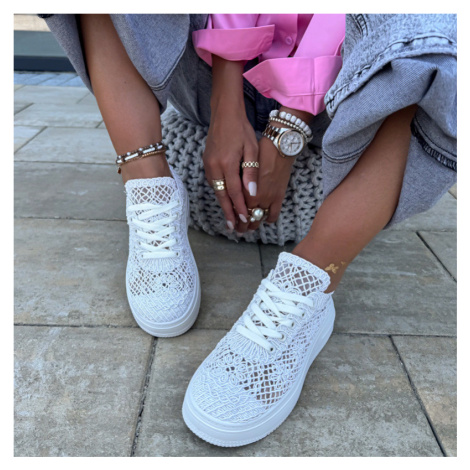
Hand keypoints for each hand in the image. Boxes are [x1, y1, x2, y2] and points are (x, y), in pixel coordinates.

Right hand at [202, 55, 258, 231]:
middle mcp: (214, 166)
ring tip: (230, 219)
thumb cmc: (241, 129)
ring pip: (216, 191)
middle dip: (229, 213)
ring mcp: (208, 165)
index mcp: (227, 163)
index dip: (239, 208)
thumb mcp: (251, 149)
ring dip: (223, 205)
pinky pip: (213, 183)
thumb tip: (253, 194)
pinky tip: (225, 201)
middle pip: (222, 196)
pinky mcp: (206, 163)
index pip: (235, 192)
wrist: (224, 113)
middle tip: (235, 228)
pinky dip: (220, 194)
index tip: (245, 220)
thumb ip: (251, 172)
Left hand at [236, 135, 294, 232]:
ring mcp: (268, 198)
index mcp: (244, 188)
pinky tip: (265, 220)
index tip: (230, 223)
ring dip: (253, 225)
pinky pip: (274, 214)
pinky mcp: (279, 196)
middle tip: (239, 230)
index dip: (233, 217)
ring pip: (258, 217)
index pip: (236, 208)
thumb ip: (238, 182)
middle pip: (246, 216)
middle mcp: (255, 196)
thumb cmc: (259, 152)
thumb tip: (231, 193)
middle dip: (242, 225)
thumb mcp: (243, 166)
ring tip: (249, 229)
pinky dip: (268, 219)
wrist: (279, 147)